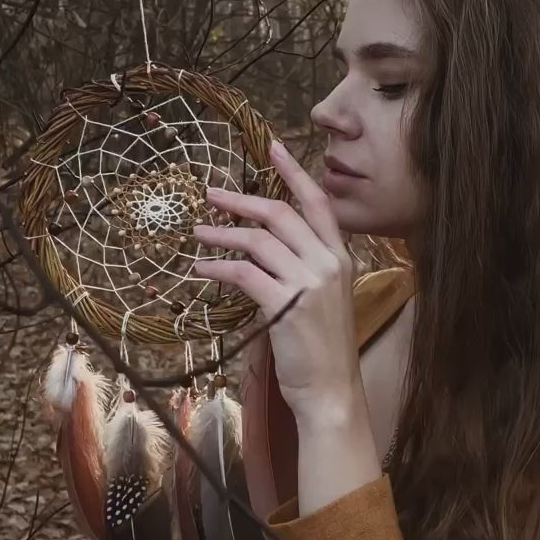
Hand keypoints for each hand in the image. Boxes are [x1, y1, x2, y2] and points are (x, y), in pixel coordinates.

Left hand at [193, 140, 362, 423]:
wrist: (332, 392)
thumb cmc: (322, 351)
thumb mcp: (322, 300)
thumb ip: (302, 270)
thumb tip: (260, 249)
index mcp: (341, 258)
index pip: (318, 204)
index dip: (294, 173)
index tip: (273, 147)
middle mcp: (329, 264)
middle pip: (281, 214)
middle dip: (242, 200)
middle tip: (210, 194)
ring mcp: (310, 284)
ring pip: (258, 241)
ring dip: (221, 234)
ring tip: (197, 233)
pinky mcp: (286, 306)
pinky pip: (244, 273)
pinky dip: (217, 266)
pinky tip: (200, 267)